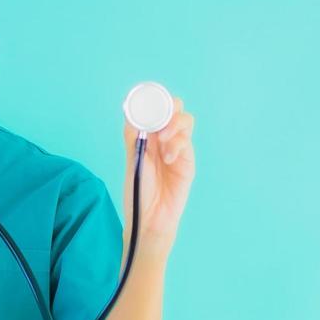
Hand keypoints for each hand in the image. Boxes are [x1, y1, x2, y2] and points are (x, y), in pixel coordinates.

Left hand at [121, 93, 194, 251]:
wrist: (149, 218)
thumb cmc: (139, 191)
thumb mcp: (132, 159)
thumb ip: (134, 136)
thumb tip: (132, 111)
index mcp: (149, 135)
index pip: (156, 108)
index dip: (153, 100)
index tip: (145, 102)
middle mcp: (164, 139)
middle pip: (175, 108)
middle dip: (169, 107)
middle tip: (159, 118)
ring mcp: (178, 149)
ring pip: (185, 121)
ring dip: (174, 124)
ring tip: (163, 140)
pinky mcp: (188, 162)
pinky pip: (186, 143)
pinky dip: (177, 144)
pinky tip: (168, 158)